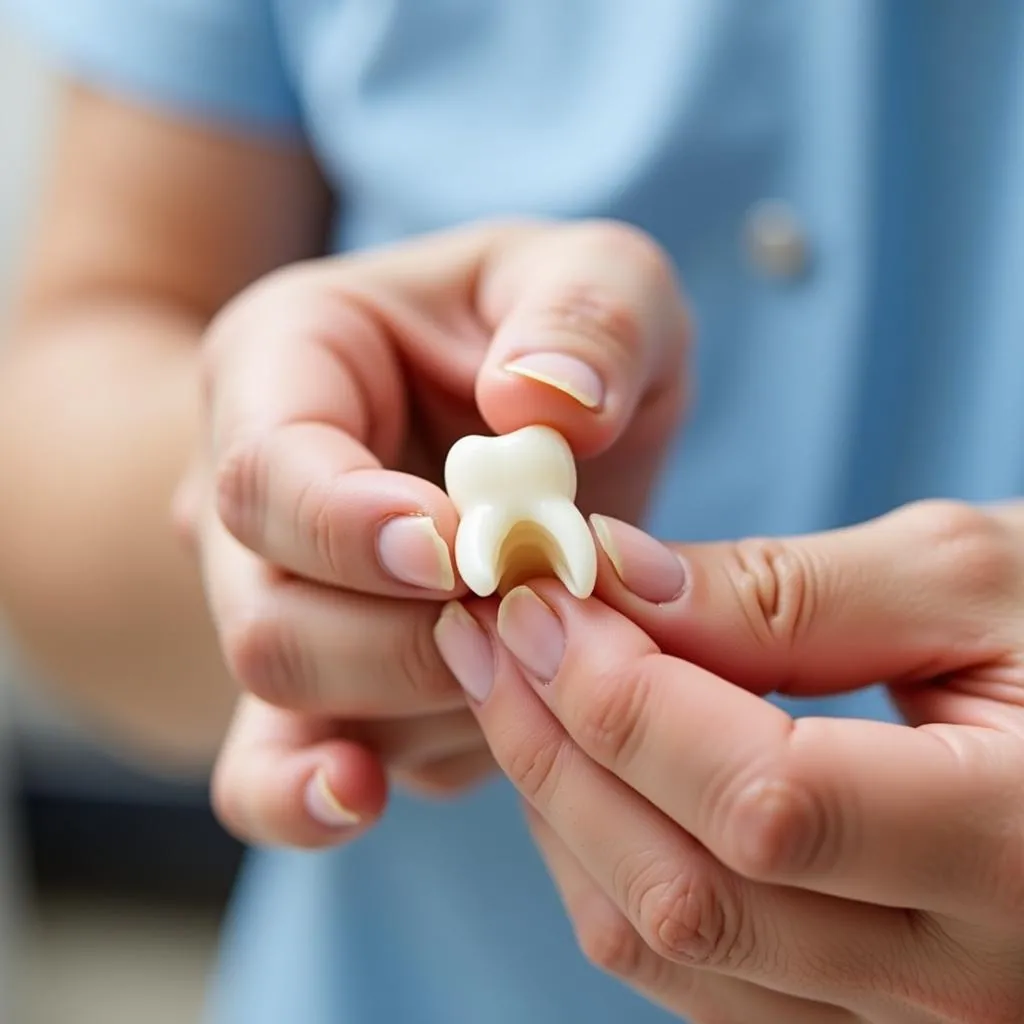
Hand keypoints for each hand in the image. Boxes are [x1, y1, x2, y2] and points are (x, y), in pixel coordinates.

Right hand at [176, 219, 688, 846]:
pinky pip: (271, 770)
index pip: (269, 470)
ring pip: (294, 699)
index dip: (352, 526)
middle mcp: (251, 499)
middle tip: (530, 612)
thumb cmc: (538, 332)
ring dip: (423, 702)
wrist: (496, 408)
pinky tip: (362, 799)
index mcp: (280, 368)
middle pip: (269, 612)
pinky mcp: (318, 683)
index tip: (462, 552)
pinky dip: (308, 798)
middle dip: (405, 636)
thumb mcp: (590, 276)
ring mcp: (273, 598)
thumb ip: (588, 313)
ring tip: (534, 654)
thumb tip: (548, 408)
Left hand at [451, 500, 1023, 1021]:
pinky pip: (688, 966)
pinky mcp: (855, 1015)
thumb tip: (615, 581)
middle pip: (687, 892)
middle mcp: (967, 986)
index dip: (620, 695)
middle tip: (489, 630)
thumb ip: (787, 593)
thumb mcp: (974, 582)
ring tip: (514, 682)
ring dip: (561, 804)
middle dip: (554, 745)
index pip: (763, 800)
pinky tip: (581, 762)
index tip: (536, 599)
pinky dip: (606, 858)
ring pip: (663, 946)